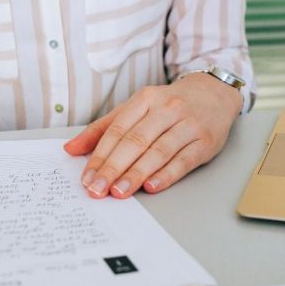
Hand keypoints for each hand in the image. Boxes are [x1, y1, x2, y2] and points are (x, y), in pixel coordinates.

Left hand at [63, 73, 241, 198]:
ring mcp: (188, 125)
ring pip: (158, 151)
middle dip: (113, 168)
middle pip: (135, 141)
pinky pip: (184, 160)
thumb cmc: (169, 105)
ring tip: (119, 192)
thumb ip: (103, 128)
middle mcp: (167, 110)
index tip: (87, 178)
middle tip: (97, 189)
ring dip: (136, 174)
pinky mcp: (205, 142)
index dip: (100, 155)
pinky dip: (167, 174)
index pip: (117, 130)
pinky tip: (151, 186)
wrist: (214, 93)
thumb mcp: (136, 107)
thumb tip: (71, 149)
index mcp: (145, 99)